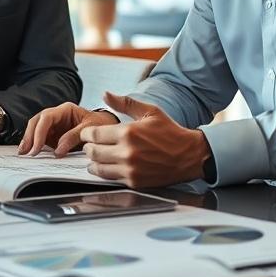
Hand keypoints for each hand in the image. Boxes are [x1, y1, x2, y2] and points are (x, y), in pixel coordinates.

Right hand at [17, 103, 118, 156]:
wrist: (107, 129)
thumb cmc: (100, 124)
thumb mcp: (90, 128)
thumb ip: (74, 137)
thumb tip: (58, 150)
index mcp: (65, 110)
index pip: (46, 118)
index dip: (39, 132)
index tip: (37, 147)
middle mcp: (57, 116)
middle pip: (37, 122)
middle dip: (29, 136)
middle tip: (25, 151)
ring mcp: (54, 126)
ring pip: (36, 130)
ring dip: (29, 141)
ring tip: (24, 154)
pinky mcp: (54, 136)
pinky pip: (41, 139)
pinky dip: (35, 146)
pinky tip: (31, 154)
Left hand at [78, 91, 209, 187]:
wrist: (189, 156)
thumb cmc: (170, 132)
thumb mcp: (150, 111)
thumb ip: (125, 103)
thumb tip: (105, 94)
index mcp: (128, 132)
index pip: (93, 134)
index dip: (86, 134)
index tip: (88, 134)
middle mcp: (127, 152)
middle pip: (92, 152)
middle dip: (88, 148)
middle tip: (91, 145)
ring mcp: (130, 169)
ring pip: (98, 168)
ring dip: (94, 162)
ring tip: (97, 157)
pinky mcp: (134, 182)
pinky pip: (110, 179)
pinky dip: (105, 173)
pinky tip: (108, 166)